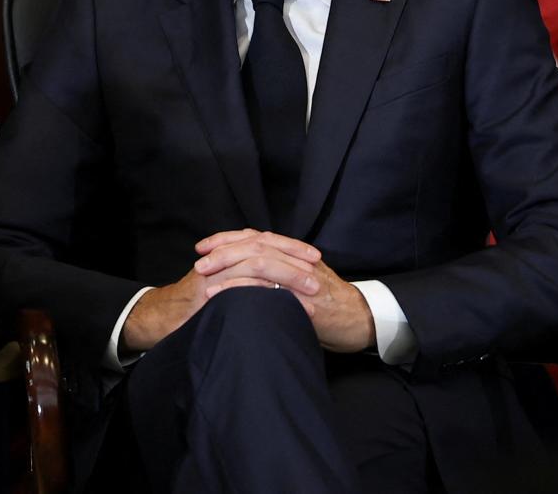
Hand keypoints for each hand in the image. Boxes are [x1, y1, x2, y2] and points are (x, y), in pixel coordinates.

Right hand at [120, 229, 321, 352]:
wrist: (158, 319)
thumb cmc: (194, 306)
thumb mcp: (224, 286)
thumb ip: (245, 278)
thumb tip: (279, 281)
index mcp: (229, 253)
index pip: (265, 241)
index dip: (291, 247)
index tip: (315, 257)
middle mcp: (223, 256)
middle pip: (265, 246)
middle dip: (295, 258)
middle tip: (318, 271)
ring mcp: (215, 271)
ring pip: (257, 262)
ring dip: (287, 275)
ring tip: (310, 289)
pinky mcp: (208, 289)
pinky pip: (240, 284)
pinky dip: (264, 291)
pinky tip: (283, 298)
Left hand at [197, 229, 374, 352]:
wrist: (358, 320)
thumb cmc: (329, 306)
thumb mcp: (304, 283)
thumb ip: (282, 275)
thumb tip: (251, 275)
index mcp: (295, 254)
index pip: (257, 237)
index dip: (228, 239)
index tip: (203, 246)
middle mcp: (297, 259)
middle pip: (255, 243)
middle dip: (223, 250)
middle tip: (199, 260)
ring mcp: (300, 275)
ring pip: (259, 259)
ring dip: (228, 266)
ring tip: (203, 276)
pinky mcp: (300, 295)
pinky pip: (266, 287)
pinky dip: (239, 289)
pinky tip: (220, 295)